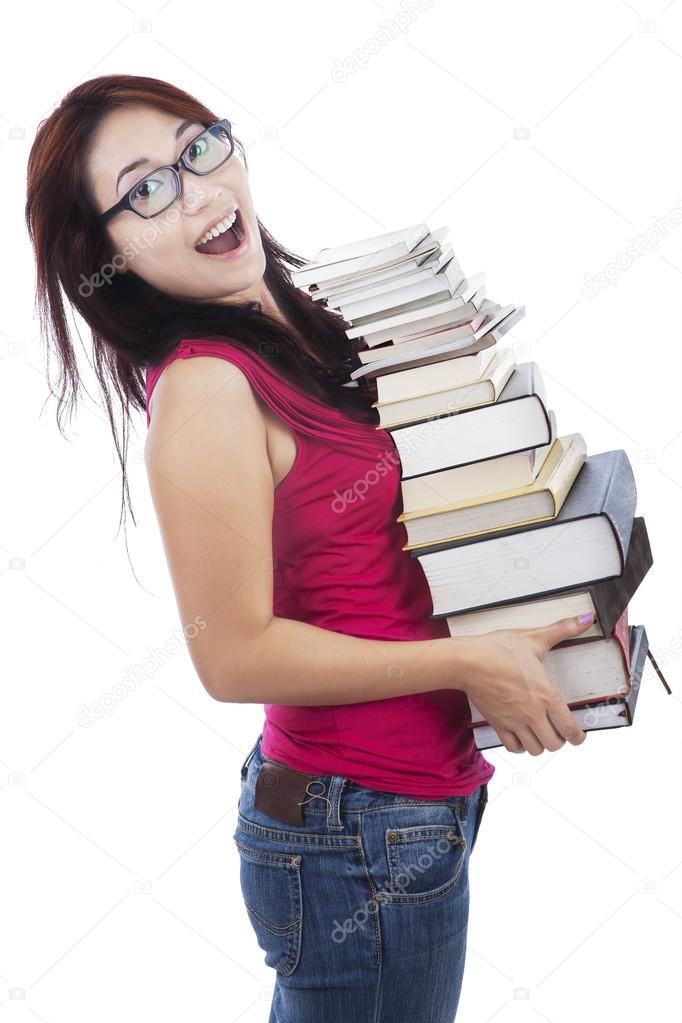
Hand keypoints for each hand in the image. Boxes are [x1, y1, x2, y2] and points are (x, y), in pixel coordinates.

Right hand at [460, 614, 595, 754]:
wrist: (468, 661)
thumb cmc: (499, 649)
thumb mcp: (534, 638)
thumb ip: (562, 630)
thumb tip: (586, 619)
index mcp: (547, 696)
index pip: (570, 729)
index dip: (578, 737)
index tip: (578, 736)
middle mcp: (533, 713)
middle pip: (554, 744)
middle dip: (559, 740)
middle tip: (557, 730)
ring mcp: (514, 721)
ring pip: (535, 749)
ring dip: (540, 744)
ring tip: (539, 732)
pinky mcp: (497, 724)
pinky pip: (513, 747)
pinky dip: (520, 746)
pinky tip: (521, 735)